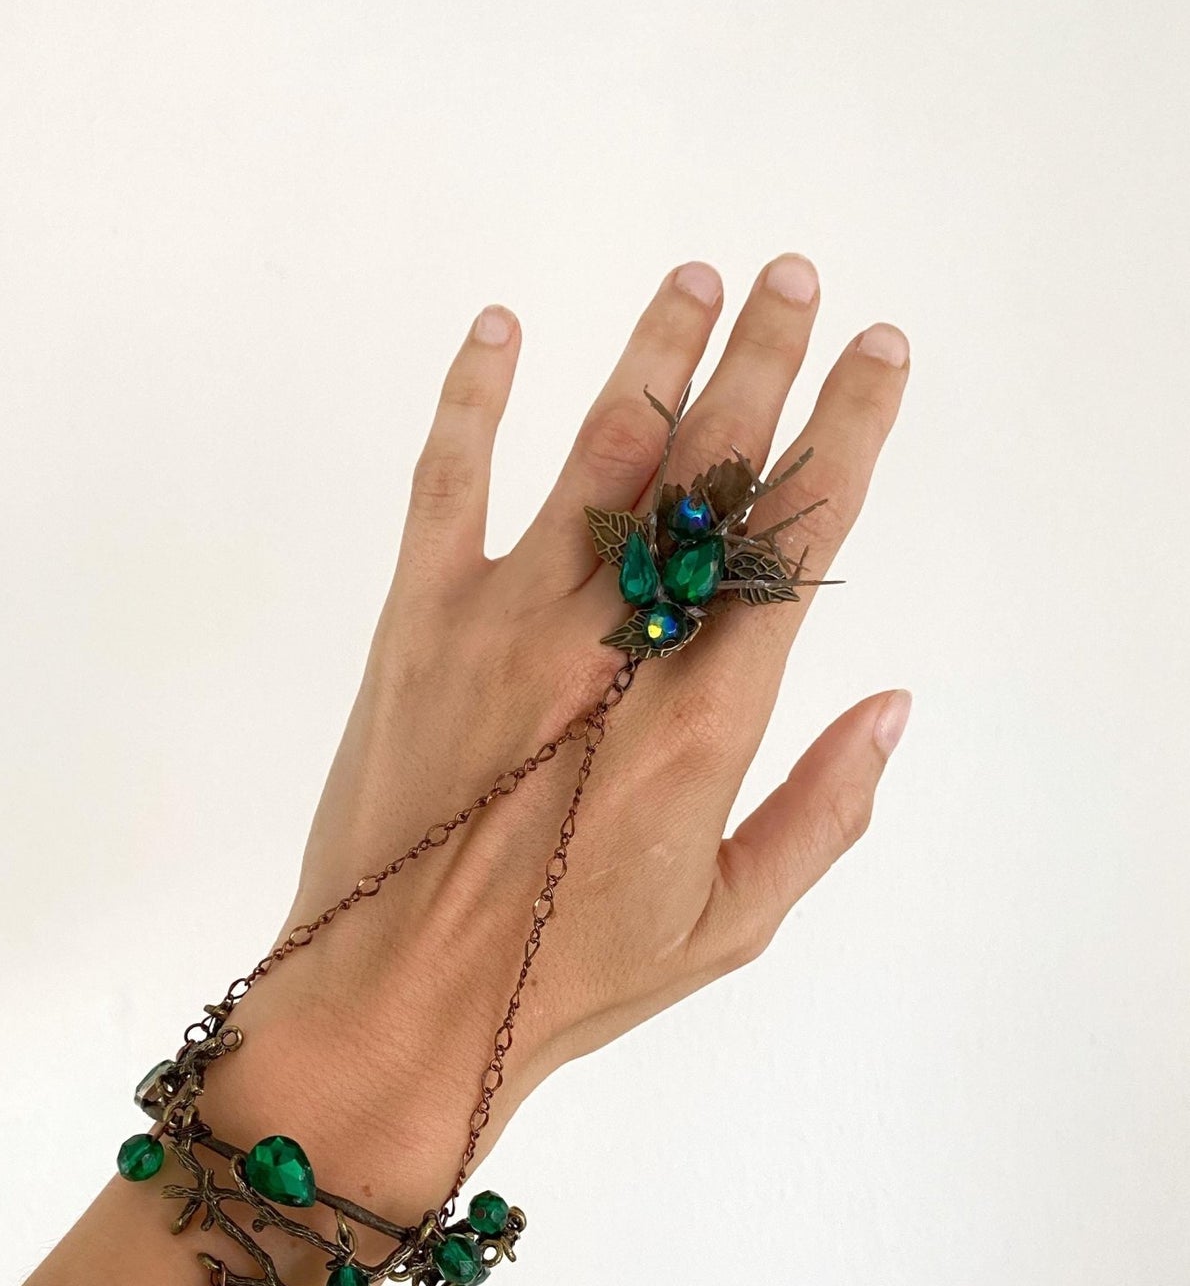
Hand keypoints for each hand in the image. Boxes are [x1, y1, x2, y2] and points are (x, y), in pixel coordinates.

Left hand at [203, 256, 909, 1219]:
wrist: (395, 1006)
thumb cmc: (567, 983)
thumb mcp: (728, 925)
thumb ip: (821, 811)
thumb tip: (890, 704)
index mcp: (704, 721)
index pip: (796, 541)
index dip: (846, 432)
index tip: (875, 356)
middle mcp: (615, 648)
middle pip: (709, 471)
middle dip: (764, 362)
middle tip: (798, 281)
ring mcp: (508, 623)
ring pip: (598, 451)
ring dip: (655, 354)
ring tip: (696, 279)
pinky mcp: (416, 624)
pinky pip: (445, 482)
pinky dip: (472, 396)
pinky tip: (499, 327)